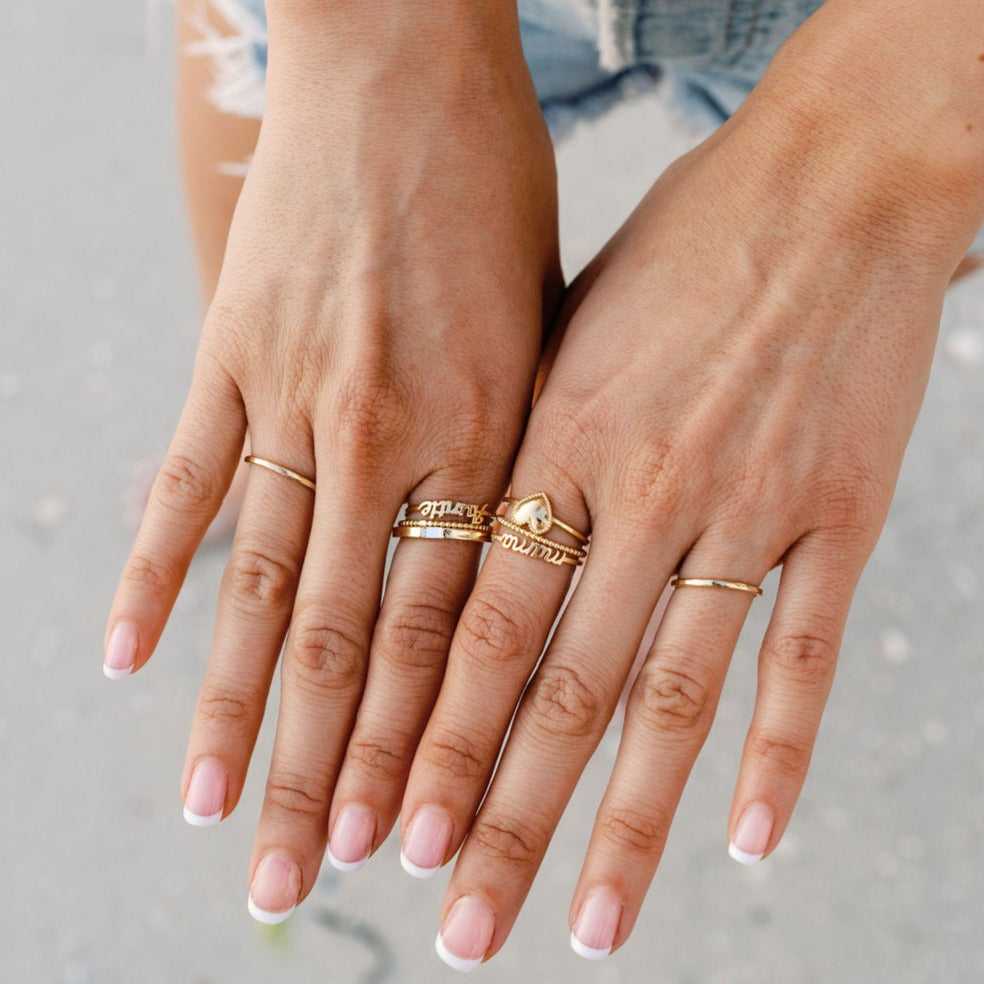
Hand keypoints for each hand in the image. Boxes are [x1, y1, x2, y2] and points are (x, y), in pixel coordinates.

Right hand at [104, 1, 560, 919]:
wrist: (407, 59)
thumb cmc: (499, 192)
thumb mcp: (554, 325)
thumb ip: (530, 448)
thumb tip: (526, 556)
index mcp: (494, 434)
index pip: (459, 631)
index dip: (435, 747)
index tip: (419, 842)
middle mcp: (393, 434)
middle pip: (358, 641)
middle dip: (337, 774)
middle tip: (315, 884)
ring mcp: (300, 396)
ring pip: (268, 590)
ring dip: (245, 716)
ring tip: (225, 818)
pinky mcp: (229, 351)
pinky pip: (187, 484)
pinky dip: (159, 575)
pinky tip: (131, 666)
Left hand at [402, 50, 981, 964]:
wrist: (831, 177)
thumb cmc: (680, 248)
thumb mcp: (565, 330)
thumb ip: (519, 444)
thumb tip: (463, 544)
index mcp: (556, 441)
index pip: (480, 627)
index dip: (433, 742)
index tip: (394, 833)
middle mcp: (642, 491)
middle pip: (560, 690)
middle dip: (500, 818)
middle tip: (457, 927)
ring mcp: (747, 507)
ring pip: (671, 698)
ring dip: (628, 827)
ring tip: (592, 929)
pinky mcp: (843, 513)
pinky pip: (805, 653)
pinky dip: (778, 753)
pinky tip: (750, 842)